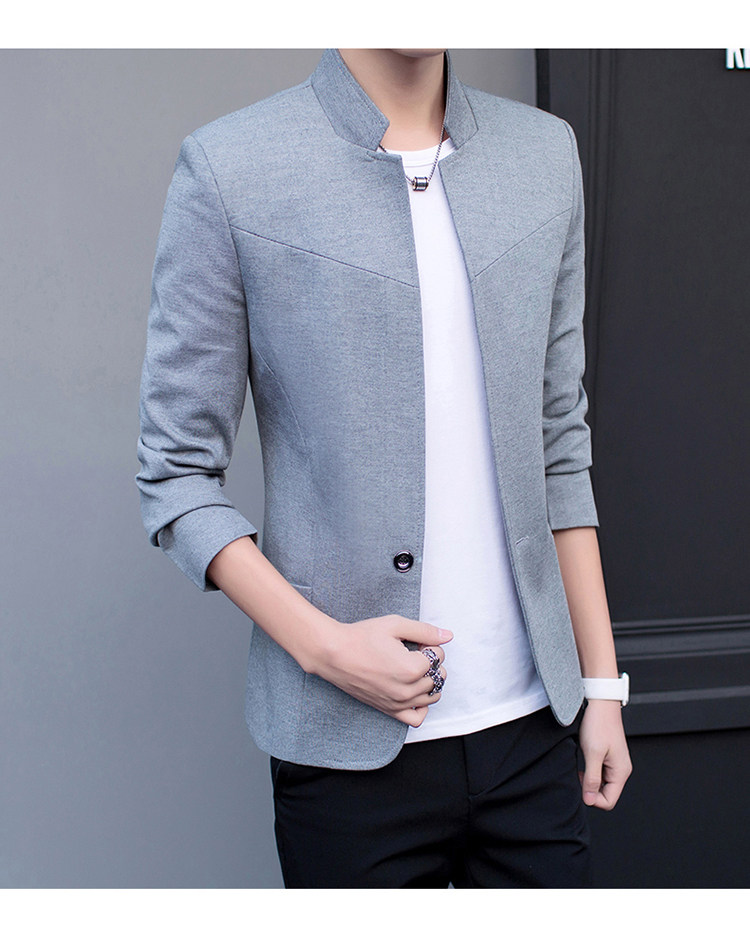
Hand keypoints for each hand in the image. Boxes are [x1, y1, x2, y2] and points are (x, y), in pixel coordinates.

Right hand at [309, 614, 451, 726]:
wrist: (334, 653)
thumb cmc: (361, 637)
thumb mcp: (395, 625)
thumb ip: (425, 631)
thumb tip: (448, 636)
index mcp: (412, 668)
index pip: (439, 656)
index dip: (429, 644)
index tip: (415, 641)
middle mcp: (408, 690)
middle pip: (438, 676)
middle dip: (431, 661)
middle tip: (412, 651)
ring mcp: (398, 702)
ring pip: (432, 696)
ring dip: (429, 681)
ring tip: (413, 668)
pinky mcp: (389, 710)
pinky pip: (417, 718)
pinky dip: (422, 706)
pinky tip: (414, 691)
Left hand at [578, 699, 631, 809]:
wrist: (600, 703)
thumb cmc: (598, 724)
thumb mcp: (593, 753)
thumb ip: (592, 778)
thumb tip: (590, 800)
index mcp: (621, 772)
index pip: (609, 801)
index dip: (593, 799)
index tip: (580, 788)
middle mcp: (621, 770)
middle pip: (605, 794)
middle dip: (590, 790)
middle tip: (578, 775)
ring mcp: (615, 763)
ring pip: (601, 784)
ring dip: (589, 780)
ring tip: (580, 767)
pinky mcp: (608, 757)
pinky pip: (599, 773)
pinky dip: (589, 772)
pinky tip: (582, 762)